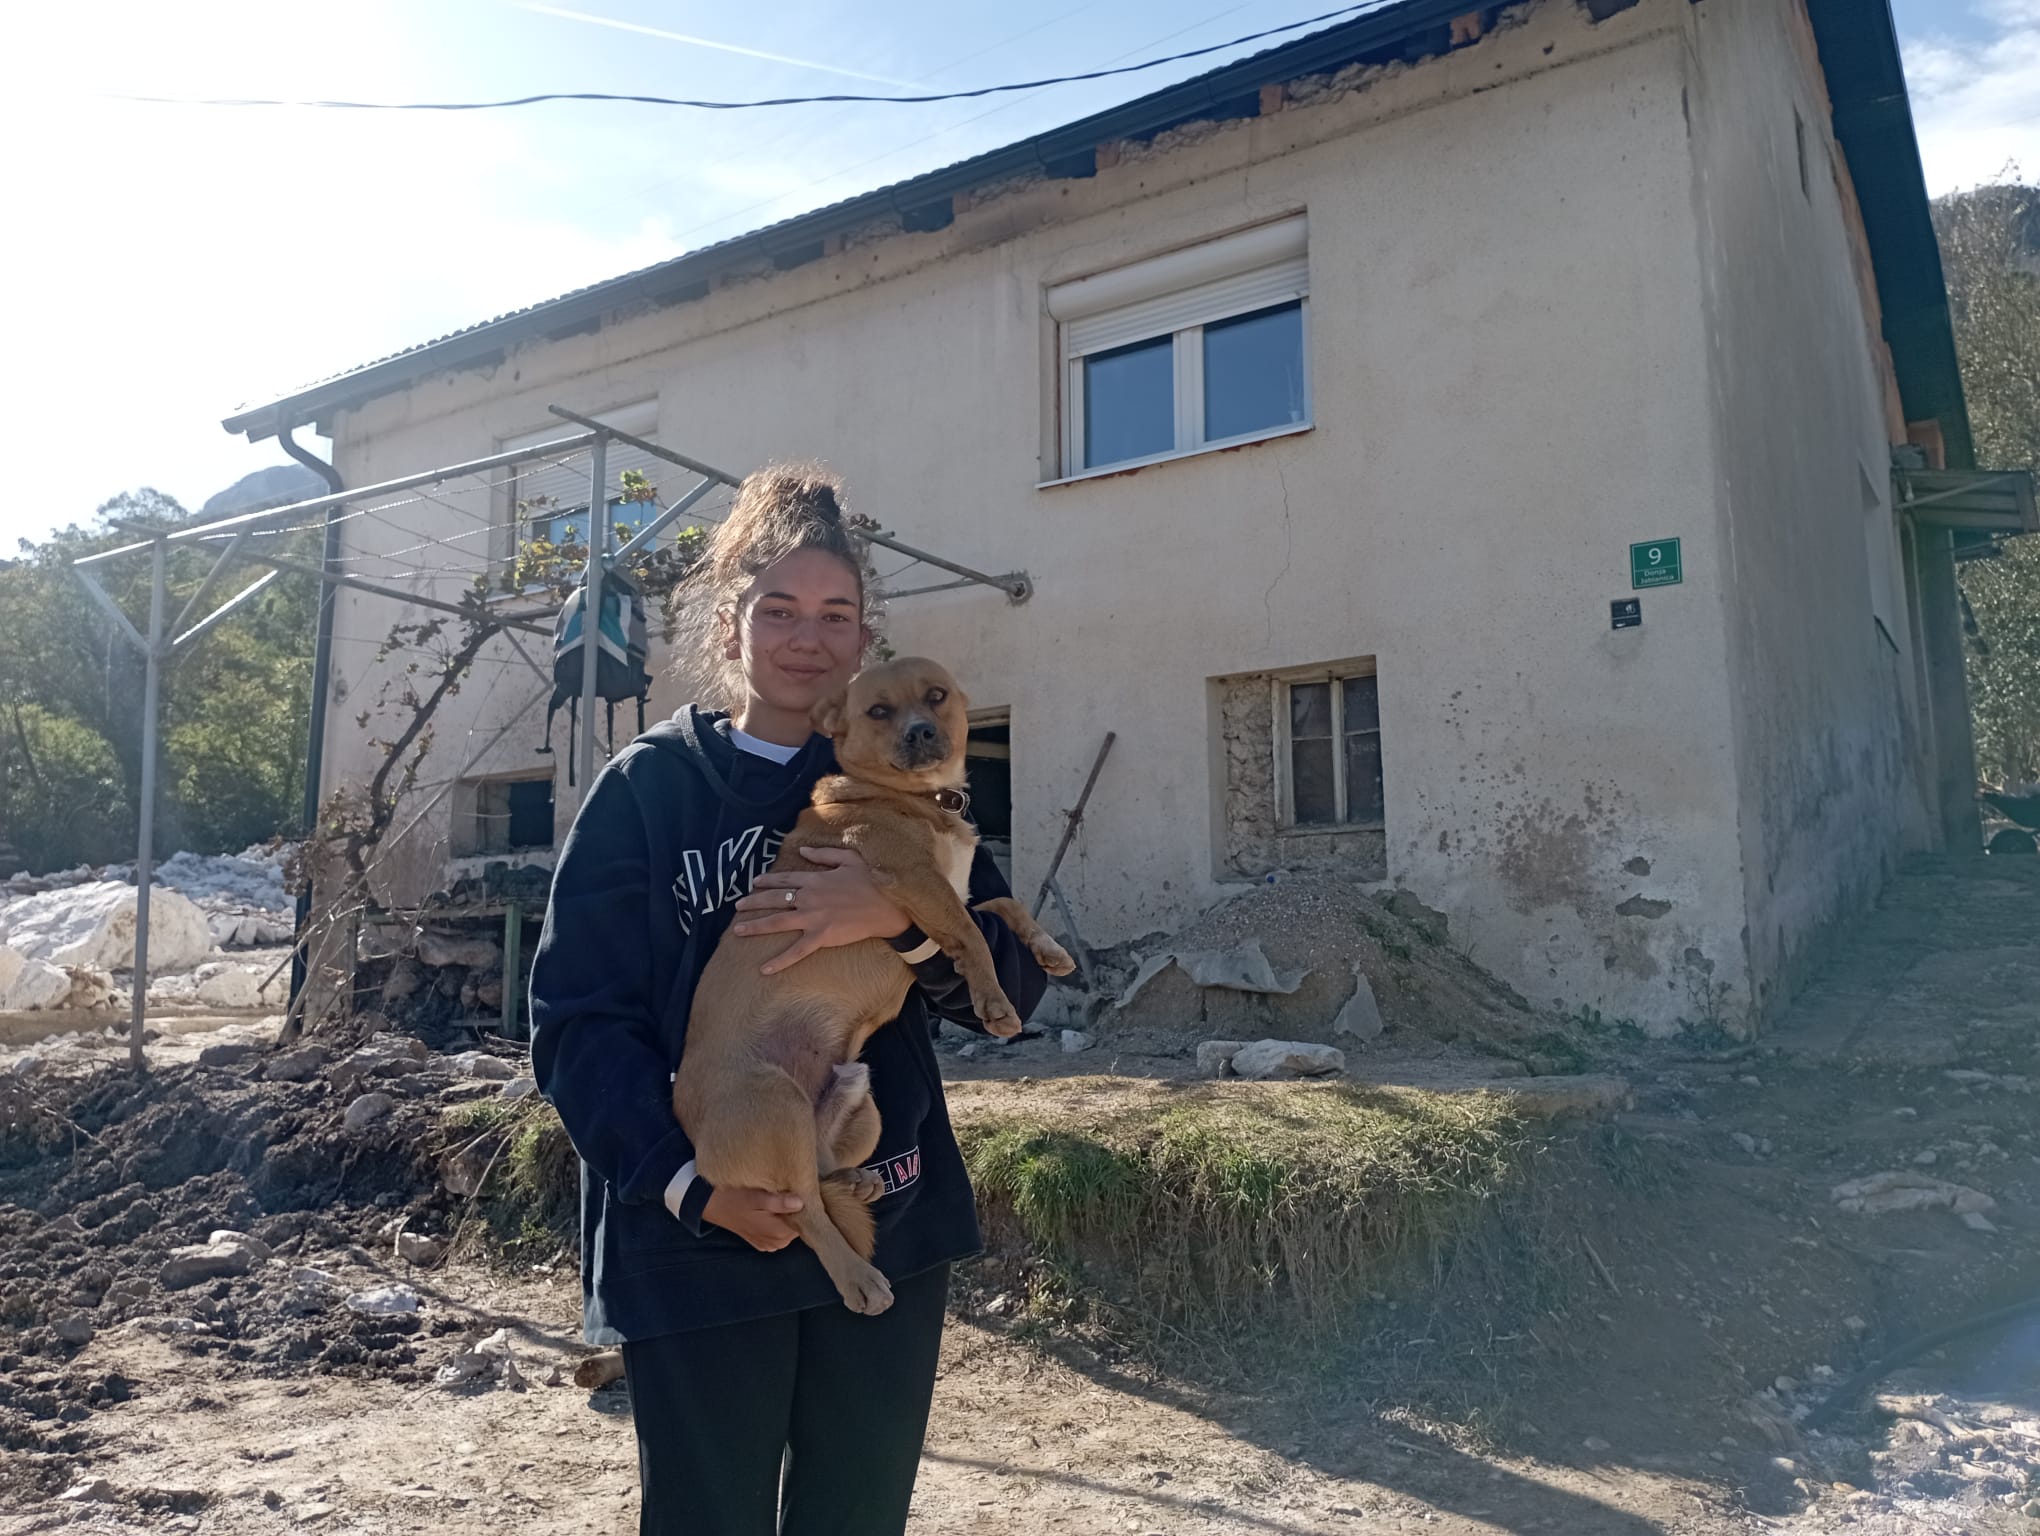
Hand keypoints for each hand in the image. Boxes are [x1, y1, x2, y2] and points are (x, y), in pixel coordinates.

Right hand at [702, 1185, 804, 1251]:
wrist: (710, 1204)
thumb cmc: (732, 1198)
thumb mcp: (755, 1197)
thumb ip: (778, 1202)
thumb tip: (800, 1203)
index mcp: (778, 1234)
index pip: (807, 1221)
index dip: (806, 1204)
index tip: (802, 1190)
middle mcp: (777, 1243)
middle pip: (799, 1223)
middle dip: (796, 1208)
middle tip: (787, 1190)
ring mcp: (770, 1243)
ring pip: (789, 1226)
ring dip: (786, 1212)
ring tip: (777, 1197)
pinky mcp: (763, 1240)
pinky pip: (779, 1229)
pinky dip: (778, 1218)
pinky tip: (770, 1206)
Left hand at [730, 846, 909, 974]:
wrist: (887, 905)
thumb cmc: (872, 880)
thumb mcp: (849, 858)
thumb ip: (823, 854)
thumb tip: (803, 850)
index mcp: (815, 879)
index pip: (784, 878)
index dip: (767, 880)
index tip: (754, 882)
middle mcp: (808, 897)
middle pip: (774, 899)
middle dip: (753, 902)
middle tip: (737, 905)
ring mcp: (813, 918)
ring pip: (777, 922)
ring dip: (755, 926)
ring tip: (737, 930)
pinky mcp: (821, 937)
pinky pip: (796, 951)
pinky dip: (779, 961)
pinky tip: (764, 969)